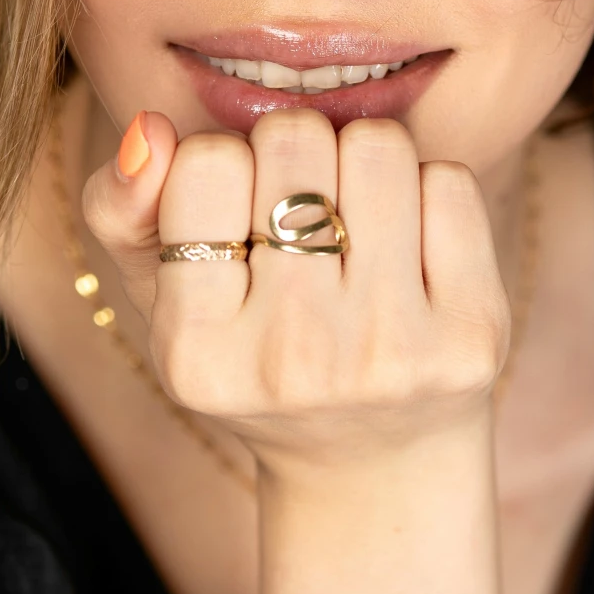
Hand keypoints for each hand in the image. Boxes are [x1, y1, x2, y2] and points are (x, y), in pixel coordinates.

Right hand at [81, 106, 508, 471]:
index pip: (209, 162)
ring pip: (378, 146)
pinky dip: (428, 193)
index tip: (239, 218)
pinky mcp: (471, 338)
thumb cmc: (257, 358)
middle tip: (303, 217)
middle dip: (298, 155)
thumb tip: (151, 129)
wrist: (377, 464)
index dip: (228, 165)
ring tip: (356, 227)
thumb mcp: (166, 300)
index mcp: (198, 354)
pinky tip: (412, 255)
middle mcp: (293, 361)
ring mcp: (390, 352)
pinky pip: (450, 181)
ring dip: (365, 164)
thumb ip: (121, 210)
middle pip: (295, 140)